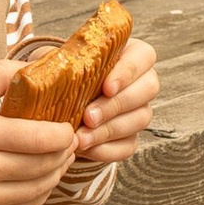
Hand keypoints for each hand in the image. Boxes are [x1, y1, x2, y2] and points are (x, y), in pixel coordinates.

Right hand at [0, 59, 78, 204]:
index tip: (68, 127)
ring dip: (57, 172)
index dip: (64, 134)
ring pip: (40, 188)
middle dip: (65, 152)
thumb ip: (4, 73)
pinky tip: (40, 178)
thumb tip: (41, 67)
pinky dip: (40, 193)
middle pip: (45, 165)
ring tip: (59, 158)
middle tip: (69, 143)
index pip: (41, 138)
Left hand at [70, 35, 158, 168]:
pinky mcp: (131, 137)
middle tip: (88, 117)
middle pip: (148, 89)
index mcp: (130, 54)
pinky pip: (128, 146)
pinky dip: (106, 149)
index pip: (144, 56)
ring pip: (140, 119)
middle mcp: (142, 82)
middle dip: (116, 105)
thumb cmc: (63, 75)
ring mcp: (140, 111)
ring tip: (81, 137)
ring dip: (109, 130)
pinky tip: (85, 148)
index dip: (128, 72)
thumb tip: (55, 66)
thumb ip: (61, 58)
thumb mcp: (60, 61)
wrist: (58, 104)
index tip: (106, 88)